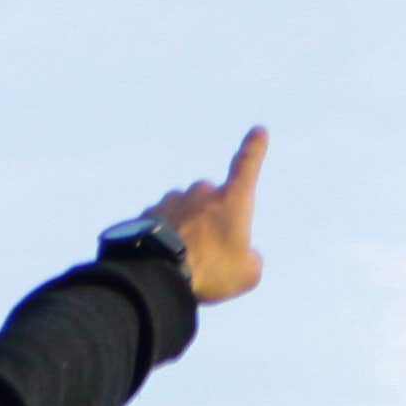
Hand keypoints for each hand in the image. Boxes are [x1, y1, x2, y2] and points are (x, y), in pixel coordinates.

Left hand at [137, 127, 269, 305]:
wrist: (157, 273)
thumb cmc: (210, 270)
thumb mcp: (246, 274)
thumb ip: (251, 259)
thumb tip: (247, 255)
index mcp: (231, 200)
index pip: (247, 166)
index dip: (254, 149)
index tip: (258, 131)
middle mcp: (201, 192)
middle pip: (211, 199)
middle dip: (211, 218)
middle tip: (209, 252)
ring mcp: (170, 200)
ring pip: (183, 210)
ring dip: (185, 228)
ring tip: (183, 261)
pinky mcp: (146, 213)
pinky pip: (160, 223)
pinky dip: (163, 236)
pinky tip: (162, 259)